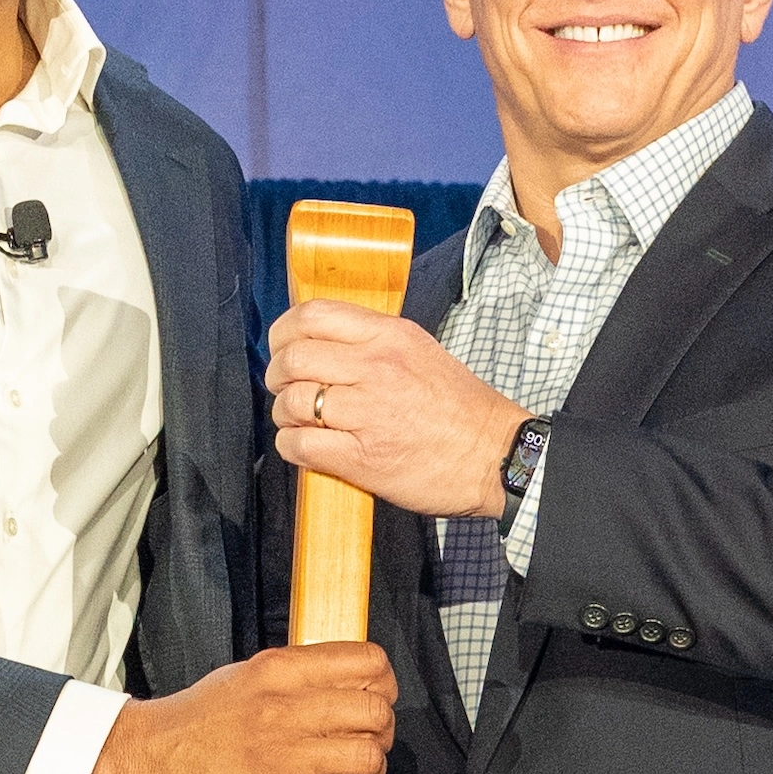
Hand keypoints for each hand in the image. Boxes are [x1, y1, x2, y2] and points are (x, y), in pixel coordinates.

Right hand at [80, 640, 396, 773]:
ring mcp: (284, 765)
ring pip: (370, 761)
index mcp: (279, 673)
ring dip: (372, 771)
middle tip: (366, 739)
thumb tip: (348, 680)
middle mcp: (286, 713)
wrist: (142, 760)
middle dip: (381, 729)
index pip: (367, 664)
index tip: (377, 695)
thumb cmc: (195, 718)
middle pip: (375, 714)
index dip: (384, 682)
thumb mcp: (246, 674)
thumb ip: (297, 674)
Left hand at [266, 299, 525, 517]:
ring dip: (284, 414)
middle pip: (294, 358)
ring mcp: (368, 414)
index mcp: (390, 336)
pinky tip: (304, 446)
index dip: (284, 331)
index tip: (282, 345)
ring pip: (292, 402)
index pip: (314, 315)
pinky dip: (291, 445)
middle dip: (277, 375)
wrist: (495, 456)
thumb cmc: (460, 408)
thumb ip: (372, 342)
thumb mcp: (420, 351)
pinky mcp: (362, 457)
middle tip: (284, 387)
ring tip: (298, 421)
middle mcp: (376, 368)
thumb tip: (320, 342)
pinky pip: (300, 444)